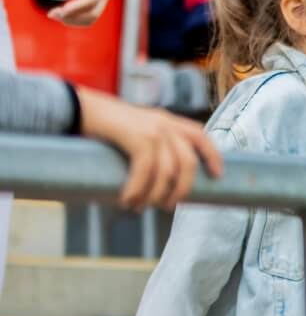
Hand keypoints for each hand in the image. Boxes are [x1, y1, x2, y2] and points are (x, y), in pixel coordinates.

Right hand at [75, 89, 223, 208]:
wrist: (78, 107)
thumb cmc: (104, 126)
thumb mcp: (135, 130)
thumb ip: (151, 146)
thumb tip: (158, 181)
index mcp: (168, 120)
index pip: (201, 137)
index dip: (213, 157)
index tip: (217, 176)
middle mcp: (165, 123)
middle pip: (188, 163)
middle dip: (181, 189)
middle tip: (167, 206)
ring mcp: (153, 129)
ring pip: (167, 172)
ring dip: (155, 195)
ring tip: (140, 207)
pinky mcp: (137, 136)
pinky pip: (145, 171)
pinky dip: (137, 190)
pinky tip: (127, 200)